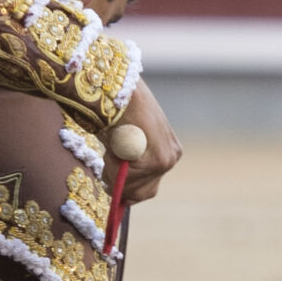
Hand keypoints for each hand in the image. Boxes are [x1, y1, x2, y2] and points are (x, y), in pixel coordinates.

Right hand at [119, 80, 181, 202]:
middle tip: (110, 154)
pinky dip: (112, 163)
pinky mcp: (157, 160)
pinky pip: (126, 177)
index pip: (146, 187)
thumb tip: (117, 190)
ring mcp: (166, 161)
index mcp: (167, 153)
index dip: (124, 185)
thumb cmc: (118, 108)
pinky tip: (116, 141)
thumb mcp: (126, 140)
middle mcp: (171, 158)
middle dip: (119, 181)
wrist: (121, 87)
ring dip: (113, 170)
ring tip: (114, 143)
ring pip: (131, 187)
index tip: (112, 170)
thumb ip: (128, 162)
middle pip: (141, 193)